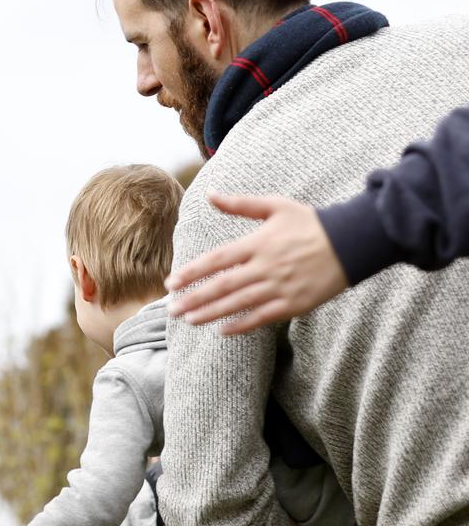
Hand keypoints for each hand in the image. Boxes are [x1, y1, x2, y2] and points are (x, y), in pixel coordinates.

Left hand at [165, 193, 347, 334]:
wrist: (354, 242)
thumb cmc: (312, 223)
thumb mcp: (276, 206)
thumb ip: (241, 204)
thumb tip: (211, 194)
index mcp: (258, 243)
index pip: (216, 261)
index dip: (192, 273)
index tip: (171, 282)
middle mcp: (266, 267)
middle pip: (222, 286)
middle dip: (194, 299)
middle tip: (172, 309)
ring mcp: (280, 287)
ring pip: (238, 304)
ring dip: (211, 313)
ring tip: (189, 319)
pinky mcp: (295, 304)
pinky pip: (262, 318)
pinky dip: (241, 325)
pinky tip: (223, 330)